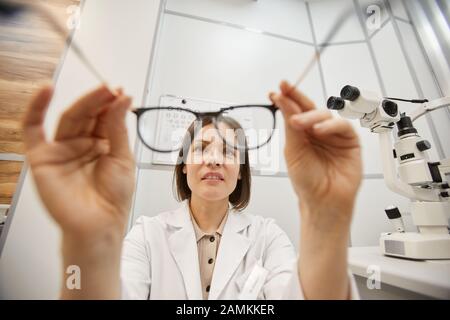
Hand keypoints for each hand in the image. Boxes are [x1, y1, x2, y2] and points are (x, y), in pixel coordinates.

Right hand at [23, 85, 135, 240]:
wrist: (99, 225)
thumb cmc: (113, 198)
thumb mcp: (123, 158)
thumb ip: (118, 128)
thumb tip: (122, 100)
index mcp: (102, 144)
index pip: (104, 117)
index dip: (111, 103)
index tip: (121, 92)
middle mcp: (81, 144)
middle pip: (87, 115)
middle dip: (99, 100)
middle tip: (110, 89)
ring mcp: (61, 149)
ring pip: (68, 118)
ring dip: (83, 102)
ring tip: (100, 91)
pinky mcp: (42, 157)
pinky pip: (33, 129)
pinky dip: (35, 108)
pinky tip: (45, 90)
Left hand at [270, 81, 361, 224]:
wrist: (322, 201)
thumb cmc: (307, 180)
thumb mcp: (293, 150)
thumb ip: (291, 127)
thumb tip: (284, 103)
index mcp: (302, 133)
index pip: (295, 111)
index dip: (287, 98)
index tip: (278, 88)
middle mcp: (317, 131)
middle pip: (309, 108)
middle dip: (297, 97)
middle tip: (286, 90)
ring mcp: (333, 135)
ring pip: (324, 114)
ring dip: (310, 116)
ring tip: (298, 123)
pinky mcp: (349, 141)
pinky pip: (342, 126)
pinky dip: (330, 126)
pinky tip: (319, 130)